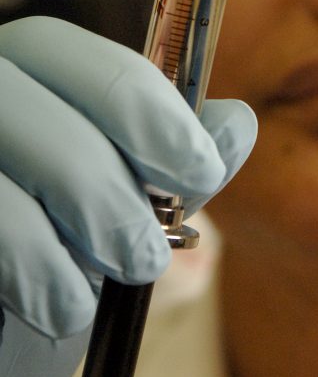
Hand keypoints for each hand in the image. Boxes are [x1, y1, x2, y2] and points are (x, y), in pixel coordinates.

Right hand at [0, 16, 255, 376]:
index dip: (162, 120)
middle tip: (150, 257)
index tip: (202, 175)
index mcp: (36, 68)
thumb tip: (238, 123)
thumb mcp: (125, 202)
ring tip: (116, 280)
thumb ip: (176, 159)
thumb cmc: (56, 253)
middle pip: (56, 117)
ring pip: (21, 158)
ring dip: (86, 231)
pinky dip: (39, 271)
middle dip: (118, 192)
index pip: (104, 69)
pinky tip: (63, 307)